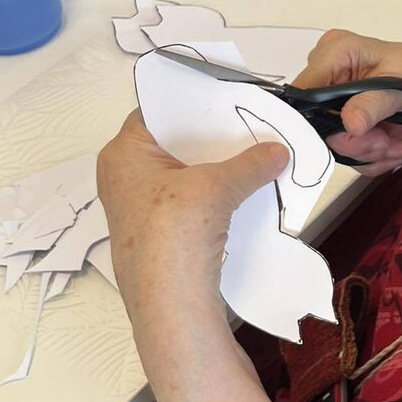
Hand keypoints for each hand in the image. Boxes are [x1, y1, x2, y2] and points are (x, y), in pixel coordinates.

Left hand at [97, 111, 287, 307]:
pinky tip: (243, 192)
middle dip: (209, 137)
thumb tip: (279, 151)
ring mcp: (139, 210)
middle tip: (246, 122)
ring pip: (181, 176)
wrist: (170, 305)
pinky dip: (212, 196)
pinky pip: (187, 203)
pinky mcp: (157, 237)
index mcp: (122, 155)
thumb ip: (250, 163)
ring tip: (252, 154)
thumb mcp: (217, 187)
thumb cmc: (175, 233)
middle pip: (171, 145)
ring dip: (214, 169)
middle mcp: (123, 178)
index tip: (225, 95)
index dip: (190, 101)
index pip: (155, 112)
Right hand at [293, 28, 401, 177]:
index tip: (360, 134)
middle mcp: (326, 76)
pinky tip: (391, 148)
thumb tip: (349, 124)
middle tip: (386, 141)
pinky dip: (369, 158)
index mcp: (334, 53)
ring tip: (394, 145)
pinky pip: (345, 152)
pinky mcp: (341, 122)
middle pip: (317, 124)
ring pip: (332, 144)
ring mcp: (332, 101)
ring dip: (366, 153)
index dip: (322, 122)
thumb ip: (373, 105)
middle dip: (355, 142)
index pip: (303, 93)